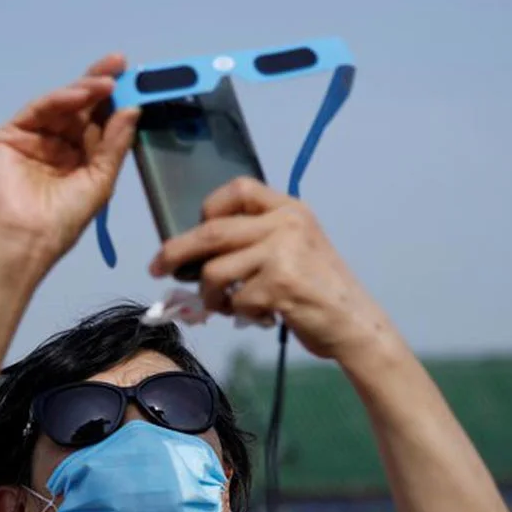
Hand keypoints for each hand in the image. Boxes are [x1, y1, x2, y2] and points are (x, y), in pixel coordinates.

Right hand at [0, 53, 139, 275]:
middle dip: (100, 83)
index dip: (115, 100)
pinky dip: (60, 99)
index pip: (99, 120)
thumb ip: (115, 145)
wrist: (29, 238)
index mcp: (81, 156)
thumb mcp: (101, 180)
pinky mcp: (12, 134)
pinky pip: (39, 110)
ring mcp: (34, 137)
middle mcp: (58, 143)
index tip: (136, 80)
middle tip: (120, 64)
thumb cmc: (65, 219)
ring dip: (85, 90)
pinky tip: (80, 94)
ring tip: (107, 82)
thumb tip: (132, 110)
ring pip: (62, 104)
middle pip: (81, 106)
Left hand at [148, 177, 389, 359]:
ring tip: (223, 305)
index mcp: (289, 209)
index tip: (194, 229)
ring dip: (209, 295)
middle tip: (158, 266)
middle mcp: (286, 224)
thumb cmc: (318, 290)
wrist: (354, 323)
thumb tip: (197, 252)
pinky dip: (238, 313)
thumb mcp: (295, 248)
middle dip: (177, 251)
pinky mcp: (280, 285)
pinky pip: (235, 299)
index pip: (239, 189)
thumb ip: (257, 239)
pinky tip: (256, 316)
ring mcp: (283, 253)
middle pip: (212, 231)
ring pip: (215, 270)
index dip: (209, 207)